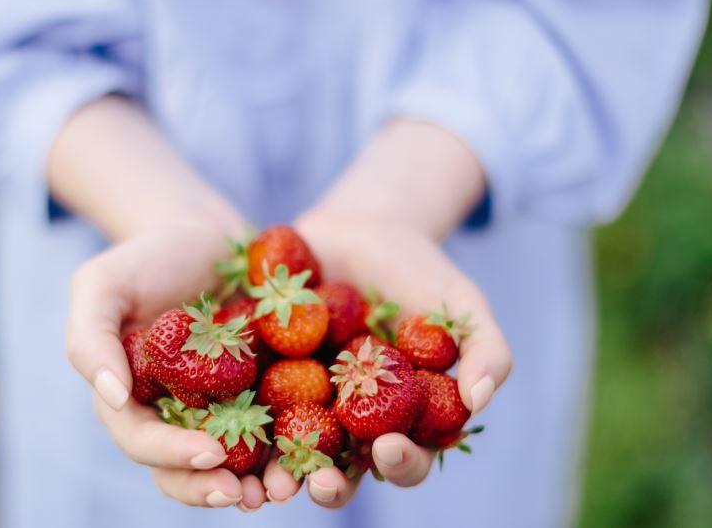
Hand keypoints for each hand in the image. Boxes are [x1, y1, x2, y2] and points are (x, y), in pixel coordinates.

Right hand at [66, 218, 267, 509]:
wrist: (204, 234)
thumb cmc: (147, 257)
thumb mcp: (101, 284)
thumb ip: (90, 338)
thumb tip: (112, 396)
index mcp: (132, 399)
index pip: (143, 441)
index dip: (172, 455)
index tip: (210, 452)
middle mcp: (175, 414)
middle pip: (185, 468)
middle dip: (211, 487)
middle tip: (246, 496)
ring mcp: (220, 407)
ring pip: (232, 462)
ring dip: (255, 483)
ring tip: (282, 491)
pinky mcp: (261, 392)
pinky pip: (275, 428)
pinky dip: (290, 447)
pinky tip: (313, 455)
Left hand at [261, 212, 512, 507]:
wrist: (362, 227)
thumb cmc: (420, 273)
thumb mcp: (463, 307)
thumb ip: (485, 351)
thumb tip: (478, 403)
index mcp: (398, 419)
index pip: (405, 458)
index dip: (401, 463)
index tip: (390, 446)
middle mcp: (347, 421)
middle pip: (341, 469)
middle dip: (331, 484)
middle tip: (321, 482)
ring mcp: (301, 400)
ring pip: (288, 450)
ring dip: (279, 471)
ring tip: (270, 481)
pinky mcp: (261, 373)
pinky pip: (246, 402)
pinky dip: (236, 419)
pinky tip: (225, 427)